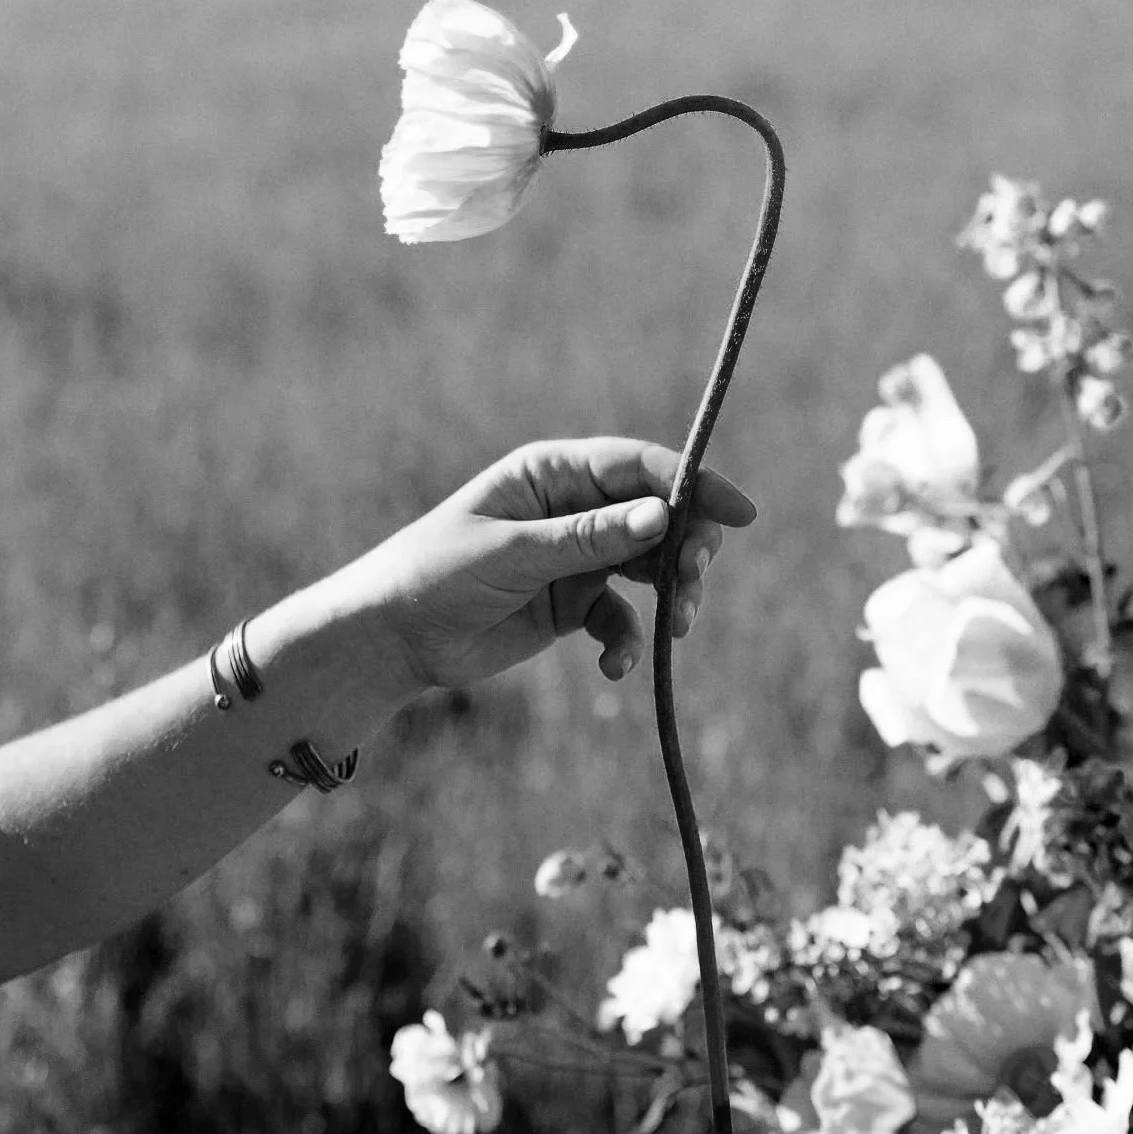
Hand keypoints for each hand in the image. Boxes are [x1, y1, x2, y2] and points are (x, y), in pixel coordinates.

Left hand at [364, 437, 755, 692]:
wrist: (393, 638)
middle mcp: (572, 508)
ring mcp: (577, 557)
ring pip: (650, 567)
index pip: (638, 467)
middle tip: (695, 581)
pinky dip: (628, 640)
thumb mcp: (513, 553)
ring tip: (675, 627)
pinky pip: (622, 617)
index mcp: (553, 472)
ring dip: (671, 595)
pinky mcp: (572, 605)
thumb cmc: (437, 574)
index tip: (740, 513)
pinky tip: (613, 666)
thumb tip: (663, 516)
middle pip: (657, 515)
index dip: (693, 483)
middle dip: (688, 547)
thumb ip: (589, 538)